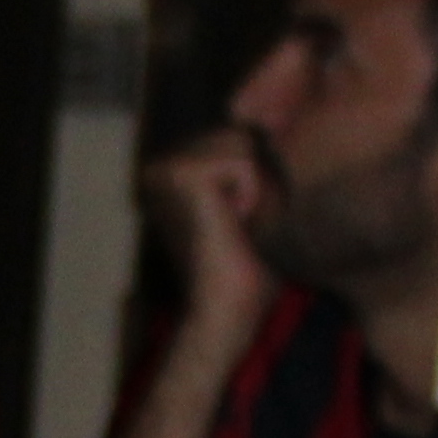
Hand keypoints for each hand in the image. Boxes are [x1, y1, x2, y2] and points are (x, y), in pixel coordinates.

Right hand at [135, 123, 276, 334]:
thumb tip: (277, 129)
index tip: (236, 224)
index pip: (233, 139)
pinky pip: (243, 161)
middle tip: (237, 227)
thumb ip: (254, 167)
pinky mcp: (182, 175)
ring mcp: (166, 168)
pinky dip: (252, 195)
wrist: (226, 309)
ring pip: (242, 143)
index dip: (254, 180)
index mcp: (169, 173)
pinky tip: (231, 225)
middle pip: (238, 135)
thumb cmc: (246, 266)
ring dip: (254, 189)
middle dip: (255, 181)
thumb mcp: (251, 202)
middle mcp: (160, 167)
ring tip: (234, 225)